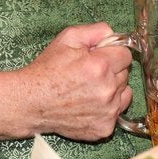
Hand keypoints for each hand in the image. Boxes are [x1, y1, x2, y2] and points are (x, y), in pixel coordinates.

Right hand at [0, 23, 132, 142]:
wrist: (31, 102)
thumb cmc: (48, 69)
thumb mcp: (68, 38)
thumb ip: (97, 30)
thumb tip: (115, 35)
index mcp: (100, 65)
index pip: (126, 55)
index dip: (113, 53)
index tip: (101, 57)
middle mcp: (107, 90)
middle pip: (125, 74)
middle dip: (112, 70)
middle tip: (90, 73)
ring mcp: (107, 111)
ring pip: (124, 93)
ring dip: (112, 89)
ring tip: (90, 88)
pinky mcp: (104, 128)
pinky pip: (117, 111)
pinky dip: (108, 107)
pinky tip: (89, 103)